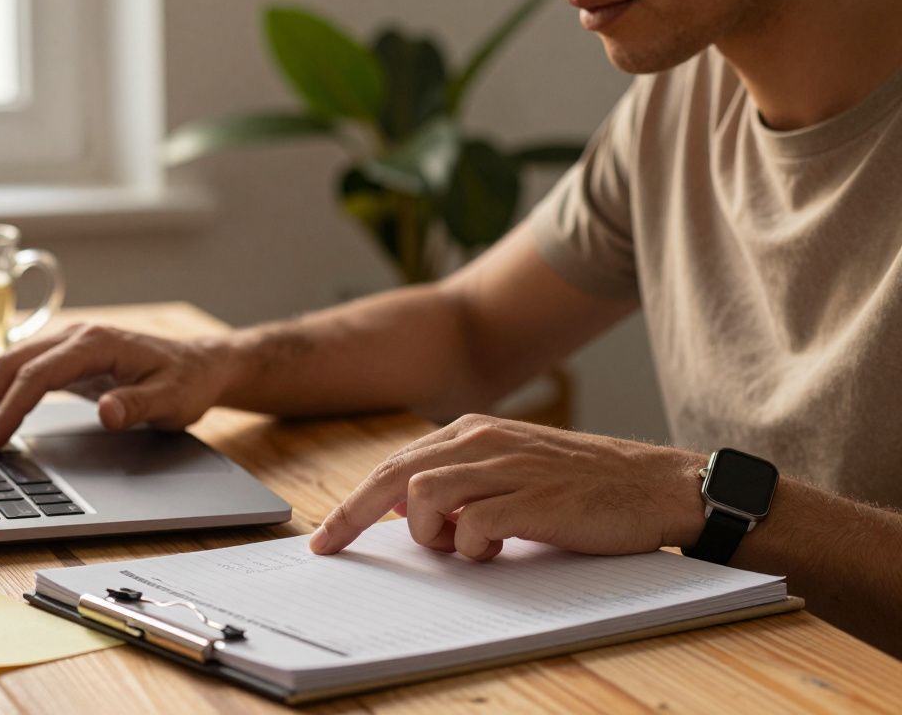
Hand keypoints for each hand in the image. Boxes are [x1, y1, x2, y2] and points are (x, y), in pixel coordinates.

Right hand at [0, 323, 233, 448]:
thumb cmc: (188, 381)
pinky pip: (26, 369)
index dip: (10, 408)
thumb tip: (106, 413)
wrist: (201, 365)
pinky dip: (3, 390)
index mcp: (96, 343)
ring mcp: (71, 344)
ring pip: (12, 362)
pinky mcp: (70, 357)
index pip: (36, 375)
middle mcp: (77, 336)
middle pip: (13, 363)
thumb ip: (137, 405)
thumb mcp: (171, 400)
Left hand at [309, 414, 707, 559]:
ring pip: (421, 495)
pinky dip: (471, 546)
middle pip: (392, 475)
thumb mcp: (512, 468)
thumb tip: (409, 513)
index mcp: (472, 432)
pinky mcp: (530, 498)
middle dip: (351, 515)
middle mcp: (481, 442)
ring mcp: (505, 467)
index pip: (395, 465)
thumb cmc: (583, 484)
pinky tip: (498, 548)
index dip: (354, 502)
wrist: (654, 484)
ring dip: (429, 532)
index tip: (327, 535)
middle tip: (328, 547)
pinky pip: (470, 527)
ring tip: (463, 545)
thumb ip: (463, 483)